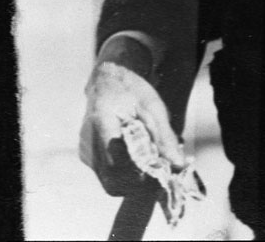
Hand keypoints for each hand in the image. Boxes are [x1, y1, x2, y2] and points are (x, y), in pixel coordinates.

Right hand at [79, 42, 184, 195]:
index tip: (161, 171)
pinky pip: (105, 175)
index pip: (118, 166)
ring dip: (131, 181)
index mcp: (102, 123)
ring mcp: (85, 152)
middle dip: (138, 183)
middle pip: (112, 181)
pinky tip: (136, 158)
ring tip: (151, 162)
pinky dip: (123, 174)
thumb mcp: (153, 107)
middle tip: (160, 171)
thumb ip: (165, 137)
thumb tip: (179, 165)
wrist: (109, 80)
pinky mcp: (87, 156)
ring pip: (108, 182)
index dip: (141, 175)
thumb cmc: (132, 90)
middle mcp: (88, 142)